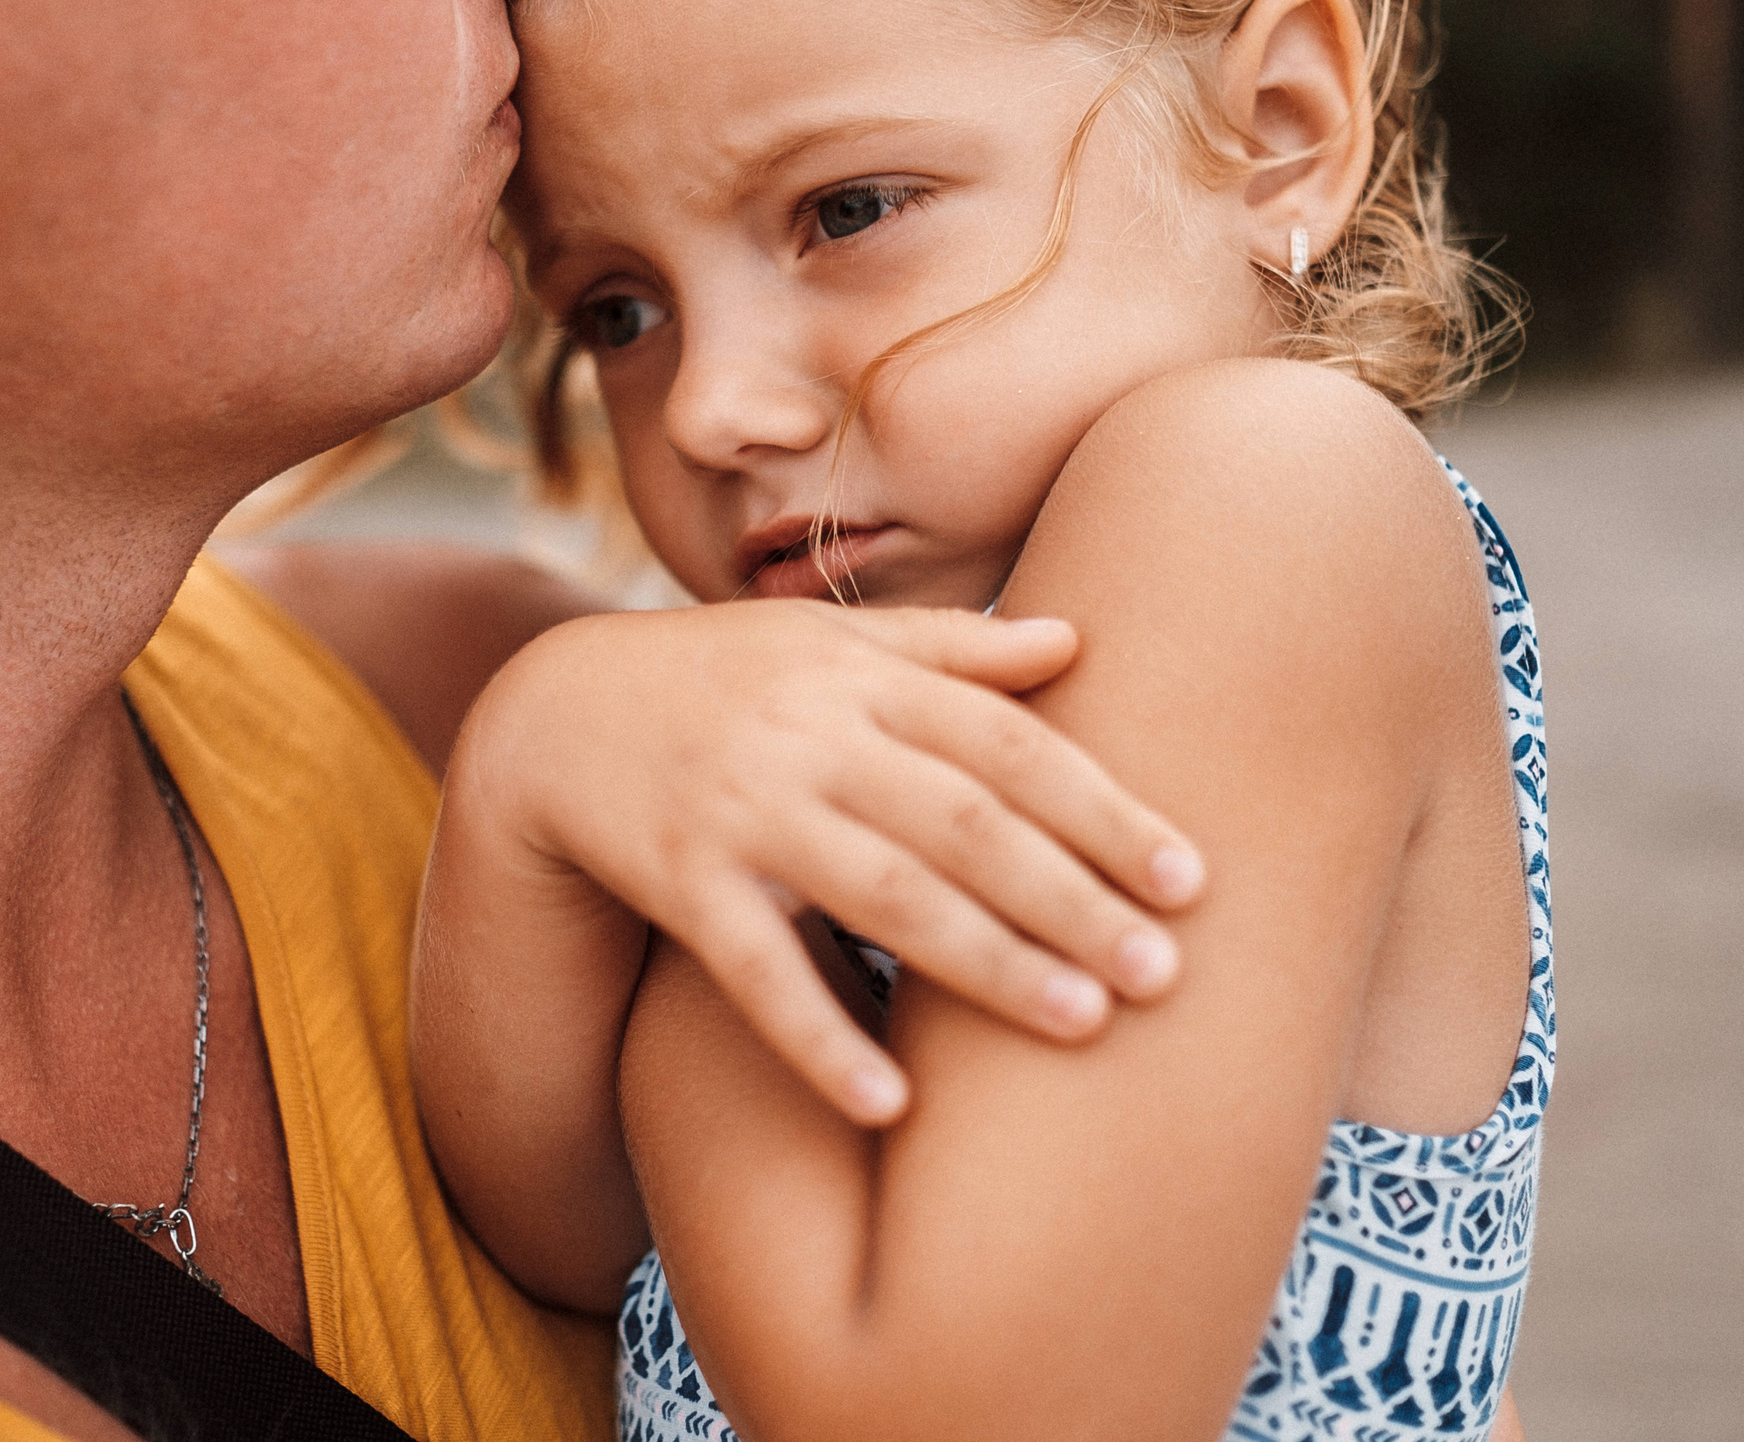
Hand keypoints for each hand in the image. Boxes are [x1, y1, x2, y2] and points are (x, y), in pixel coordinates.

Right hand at [448, 600, 1203, 1123]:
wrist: (554, 714)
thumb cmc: (723, 680)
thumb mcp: (829, 646)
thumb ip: (950, 648)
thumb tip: (1076, 640)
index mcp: (861, 678)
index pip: (1005, 744)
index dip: (1102, 808)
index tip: (1189, 878)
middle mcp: (811, 737)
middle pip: (964, 821)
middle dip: (1071, 896)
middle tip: (1166, 972)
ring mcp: (744, 809)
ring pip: (882, 891)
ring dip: (987, 961)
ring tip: (1084, 1023)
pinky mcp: (680, 881)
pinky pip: (757, 971)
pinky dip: (820, 1037)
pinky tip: (893, 1103)